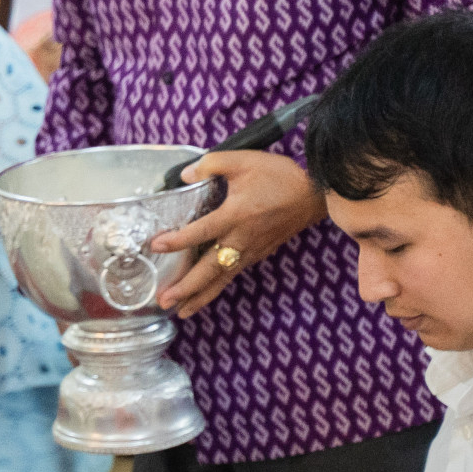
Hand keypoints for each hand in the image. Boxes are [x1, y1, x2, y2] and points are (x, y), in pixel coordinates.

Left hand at [150, 150, 326, 317]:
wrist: (316, 194)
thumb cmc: (280, 176)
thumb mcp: (243, 160)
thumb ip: (211, 164)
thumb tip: (185, 175)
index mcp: (236, 215)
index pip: (201, 231)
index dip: (178, 240)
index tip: (156, 245)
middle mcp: (241, 238)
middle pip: (210, 268)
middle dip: (187, 287)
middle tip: (164, 300)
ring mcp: (250, 250)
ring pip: (221, 278)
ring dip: (199, 296)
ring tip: (179, 311)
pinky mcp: (257, 254)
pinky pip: (232, 275)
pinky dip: (216, 289)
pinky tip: (201, 297)